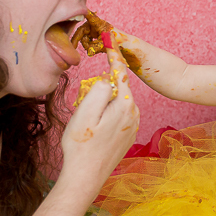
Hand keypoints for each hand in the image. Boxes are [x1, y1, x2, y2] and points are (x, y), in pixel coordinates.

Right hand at [60, 46, 139, 195]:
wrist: (85, 177)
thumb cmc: (81, 146)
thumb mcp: (84, 113)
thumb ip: (98, 91)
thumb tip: (107, 79)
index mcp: (124, 105)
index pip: (119, 74)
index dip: (113, 57)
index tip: (111, 38)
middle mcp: (134, 113)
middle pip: (116, 89)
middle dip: (100, 91)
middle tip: (83, 111)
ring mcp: (132, 125)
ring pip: (115, 103)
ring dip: (101, 106)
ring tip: (87, 125)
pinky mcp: (128, 134)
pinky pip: (116, 115)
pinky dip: (105, 116)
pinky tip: (94, 131)